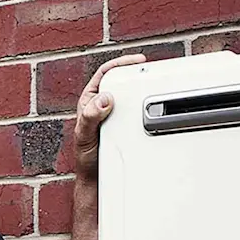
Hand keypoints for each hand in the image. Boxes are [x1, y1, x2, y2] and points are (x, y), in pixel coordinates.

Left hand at [73, 53, 145, 180]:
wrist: (95, 178)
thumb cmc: (86, 158)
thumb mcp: (85, 136)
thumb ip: (91, 117)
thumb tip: (104, 99)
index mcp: (89, 101)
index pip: (105, 74)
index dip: (121, 63)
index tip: (137, 62)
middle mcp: (101, 104)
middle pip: (120, 80)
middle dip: (135, 72)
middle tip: (150, 70)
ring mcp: (114, 113)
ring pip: (130, 94)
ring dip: (142, 87)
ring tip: (154, 83)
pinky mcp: (125, 124)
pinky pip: (137, 109)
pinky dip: (145, 104)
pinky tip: (153, 103)